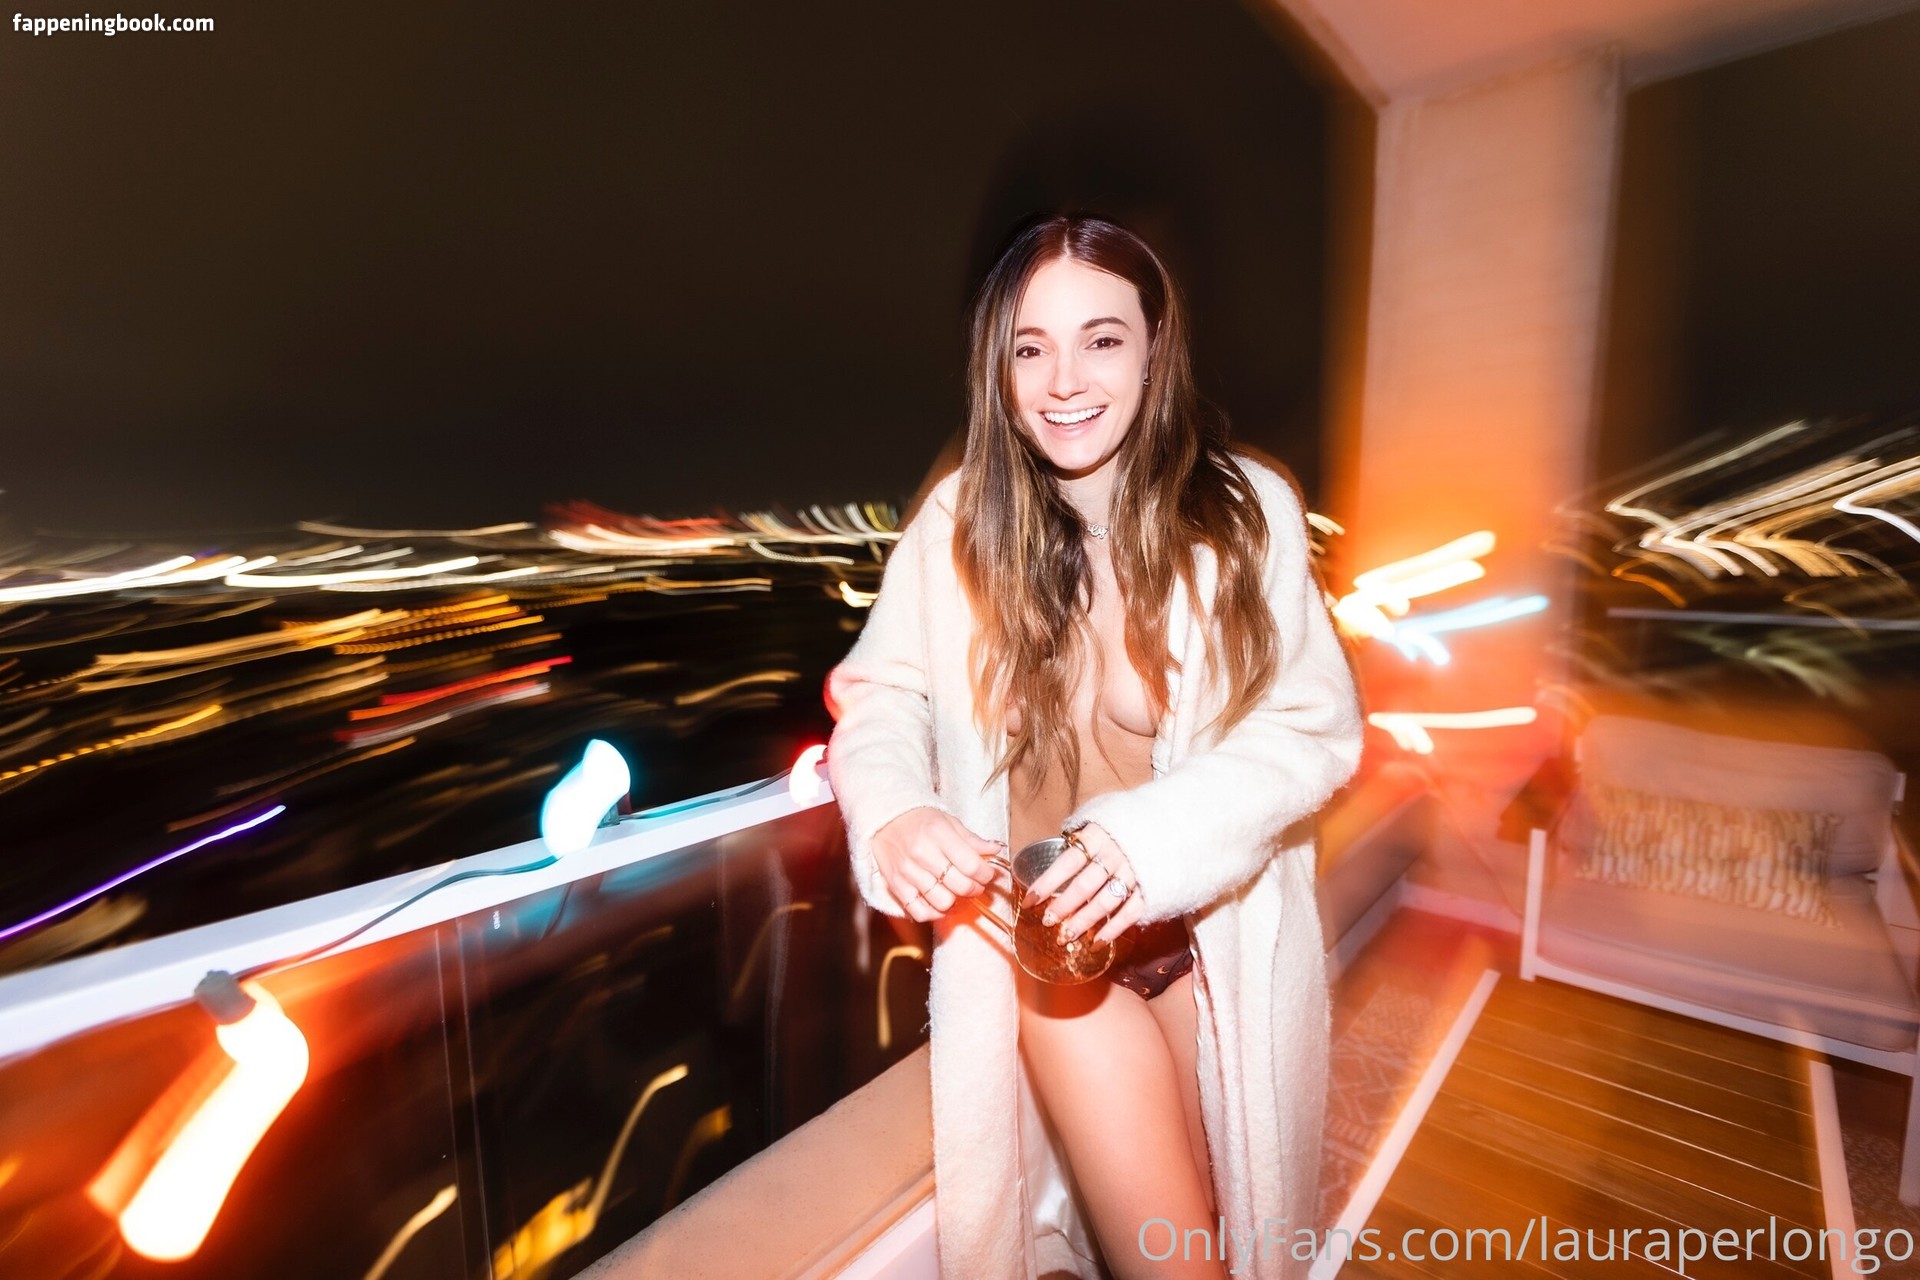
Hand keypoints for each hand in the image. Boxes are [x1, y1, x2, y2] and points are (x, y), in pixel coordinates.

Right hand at [870, 807, 1006, 922]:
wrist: (884, 820)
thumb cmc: (919, 820)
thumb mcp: (948, 822)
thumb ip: (972, 840)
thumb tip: (996, 850)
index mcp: (938, 834)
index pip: (972, 865)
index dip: (986, 874)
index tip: (987, 874)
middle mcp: (923, 854)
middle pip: (960, 886)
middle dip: (975, 888)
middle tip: (975, 884)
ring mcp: (908, 872)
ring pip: (943, 902)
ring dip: (956, 901)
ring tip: (956, 891)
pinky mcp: (896, 886)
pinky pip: (919, 912)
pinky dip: (934, 913)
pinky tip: (939, 903)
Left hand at [1020, 822, 1143, 944]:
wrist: (1171, 820)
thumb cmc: (1127, 821)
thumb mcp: (1101, 815)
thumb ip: (1082, 836)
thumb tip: (1058, 851)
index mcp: (1098, 836)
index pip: (1066, 863)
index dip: (1047, 883)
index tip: (1030, 901)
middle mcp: (1115, 855)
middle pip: (1084, 886)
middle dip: (1063, 907)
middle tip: (1048, 922)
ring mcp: (1135, 872)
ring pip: (1105, 902)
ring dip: (1083, 922)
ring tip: (1066, 936)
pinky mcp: (1151, 888)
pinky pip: (1130, 913)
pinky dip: (1112, 930)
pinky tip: (1096, 942)